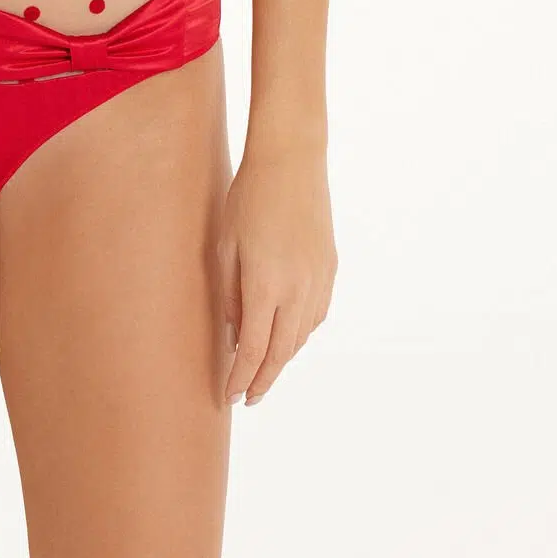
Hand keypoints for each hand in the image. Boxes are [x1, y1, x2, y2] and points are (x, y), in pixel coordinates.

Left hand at [220, 140, 336, 405]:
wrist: (292, 159)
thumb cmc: (248, 197)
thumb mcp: (225, 244)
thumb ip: (229, 293)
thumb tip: (234, 331)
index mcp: (266, 284)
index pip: (253, 350)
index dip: (241, 379)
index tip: (230, 397)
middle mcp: (298, 289)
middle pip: (282, 353)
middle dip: (264, 379)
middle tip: (248, 398)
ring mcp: (319, 279)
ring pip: (302, 336)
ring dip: (283, 358)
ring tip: (264, 369)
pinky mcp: (331, 268)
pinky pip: (317, 314)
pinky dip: (301, 333)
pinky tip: (288, 334)